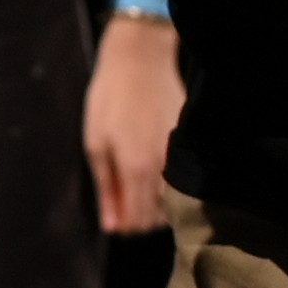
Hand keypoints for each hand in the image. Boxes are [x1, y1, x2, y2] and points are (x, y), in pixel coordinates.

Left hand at [83, 12, 182, 235]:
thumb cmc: (110, 100)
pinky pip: (184, 179)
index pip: (139, 222)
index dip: (126, 226)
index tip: (118, 218)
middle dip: (142, 218)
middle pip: (160, 218)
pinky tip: (156, 170)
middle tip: (126, 202)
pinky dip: (171, 185)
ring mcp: (182, 156)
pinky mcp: (191, 144)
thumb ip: (106, 189)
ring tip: (140, 187)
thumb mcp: (96, 144)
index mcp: (138, 169)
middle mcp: (165, 168)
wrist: (141, 60)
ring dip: (158, 204)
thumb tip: (112, 227)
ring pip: (175, 201)